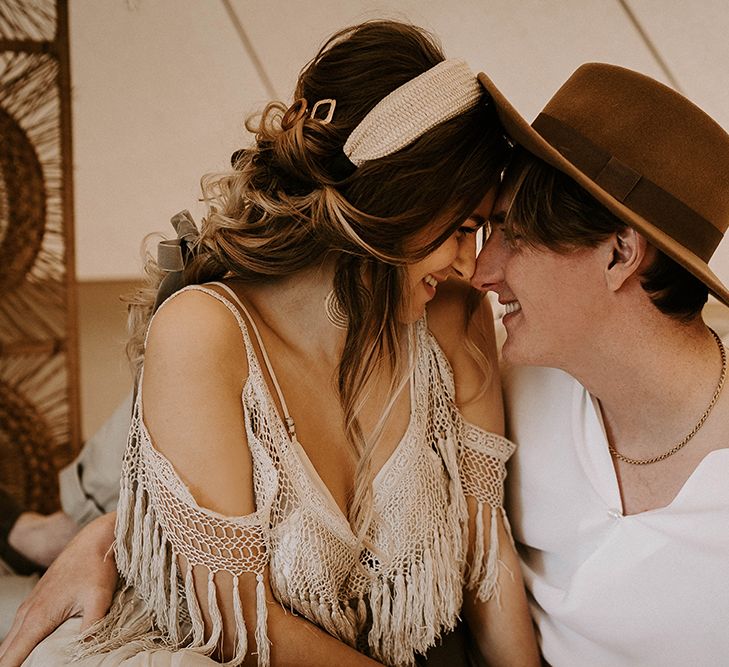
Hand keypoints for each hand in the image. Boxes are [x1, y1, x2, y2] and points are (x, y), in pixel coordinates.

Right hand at [0, 513, 117, 666]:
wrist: (94, 540)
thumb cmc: (96, 567)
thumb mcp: (99, 599)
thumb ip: (91, 628)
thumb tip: (84, 653)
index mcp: (37, 618)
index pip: (10, 659)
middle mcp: (26, 614)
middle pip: (6, 653)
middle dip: (13, 666)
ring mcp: (29, 607)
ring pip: (12, 641)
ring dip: (16, 656)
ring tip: (32, 664)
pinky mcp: (36, 602)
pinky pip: (20, 630)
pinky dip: (21, 645)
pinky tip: (35, 651)